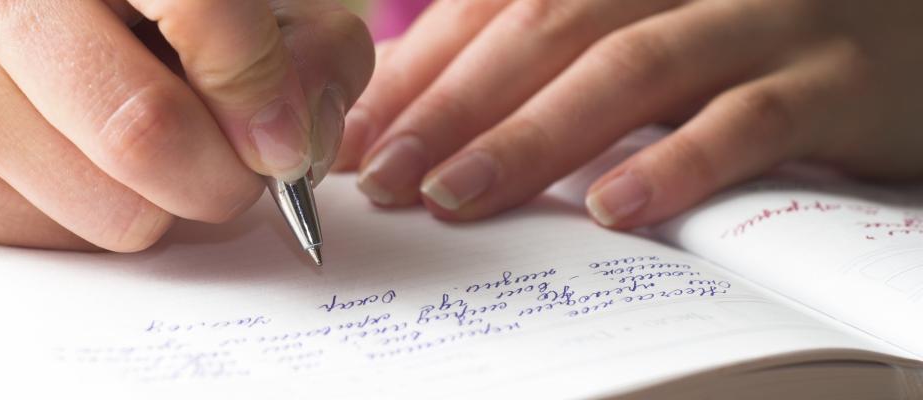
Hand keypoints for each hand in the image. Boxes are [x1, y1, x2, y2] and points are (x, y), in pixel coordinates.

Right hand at [0, 0, 371, 250]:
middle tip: (227, 155)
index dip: (263, 88)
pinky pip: (62, 245)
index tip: (281, 134)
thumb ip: (297, 44)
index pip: (203, 10)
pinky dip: (96, 217)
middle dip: (223, 173)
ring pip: (116, 216)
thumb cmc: (104, 1)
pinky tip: (70, 153)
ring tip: (129, 137)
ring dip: (160, 203)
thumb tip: (294, 144)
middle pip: (149, 137)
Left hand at [336, 0, 922, 227]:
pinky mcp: (839, 77)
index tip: (360, 134)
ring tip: (458, 194)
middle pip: (548, 24)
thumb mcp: (644, 21)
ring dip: (535, 132)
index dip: (424, 66)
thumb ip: (547, 50)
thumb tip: (418, 111)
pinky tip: (611, 206)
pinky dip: (676, 162)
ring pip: (633, 65)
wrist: (911, 26)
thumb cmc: (752, 31)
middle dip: (454, 103)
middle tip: (387, 175)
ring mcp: (768, 12)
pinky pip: (750, 119)